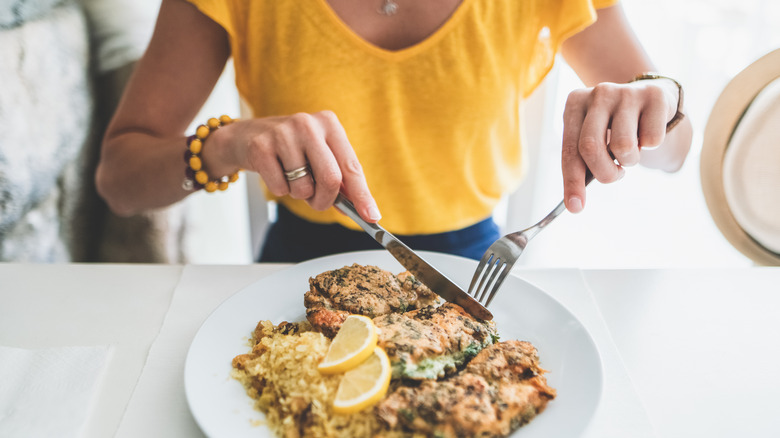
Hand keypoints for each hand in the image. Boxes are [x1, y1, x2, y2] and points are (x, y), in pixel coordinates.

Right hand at [205, 110, 380, 221]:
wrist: (245, 137)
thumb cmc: (290, 150)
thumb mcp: (319, 155)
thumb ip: (340, 179)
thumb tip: (362, 209)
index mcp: (329, 124)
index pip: (351, 166)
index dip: (362, 195)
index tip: (372, 217)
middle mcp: (308, 124)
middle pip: (331, 179)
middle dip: (325, 200)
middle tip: (318, 203)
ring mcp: (283, 134)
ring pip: (304, 187)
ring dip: (299, 194)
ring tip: (291, 177)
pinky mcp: (261, 147)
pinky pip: (280, 188)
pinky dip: (280, 190)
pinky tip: (274, 173)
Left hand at [561, 79, 678, 212]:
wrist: (652, 96)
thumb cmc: (615, 126)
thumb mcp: (593, 137)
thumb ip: (582, 163)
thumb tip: (574, 203)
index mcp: (575, 103)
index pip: (569, 150)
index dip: (572, 181)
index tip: (575, 207)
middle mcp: (598, 93)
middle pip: (590, 147)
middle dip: (604, 173)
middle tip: (615, 175)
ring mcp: (626, 92)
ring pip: (623, 146)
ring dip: (630, 160)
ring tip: (631, 149)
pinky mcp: (655, 96)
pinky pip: (651, 140)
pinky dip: (651, 146)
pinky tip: (648, 132)